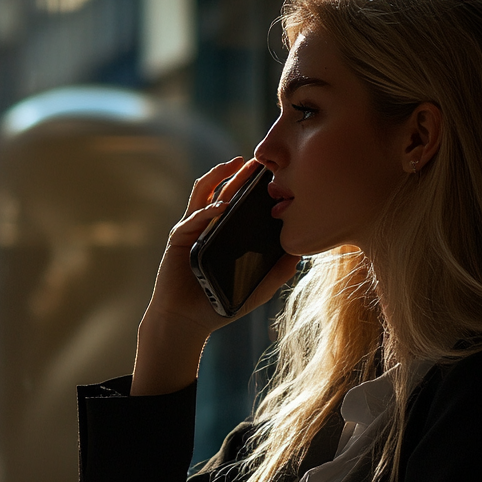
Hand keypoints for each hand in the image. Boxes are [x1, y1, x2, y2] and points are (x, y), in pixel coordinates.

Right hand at [131, 157, 300, 395]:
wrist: (187, 321)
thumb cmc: (218, 305)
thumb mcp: (256, 288)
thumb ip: (277, 272)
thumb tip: (301, 253)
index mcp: (225, 234)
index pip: (240, 203)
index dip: (254, 187)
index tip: (275, 175)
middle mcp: (208, 226)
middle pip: (225, 190)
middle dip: (240, 173)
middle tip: (260, 160)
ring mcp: (193, 229)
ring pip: (205, 193)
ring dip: (219, 175)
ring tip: (236, 164)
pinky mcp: (180, 238)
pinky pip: (194, 218)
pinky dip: (207, 209)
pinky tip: (222, 204)